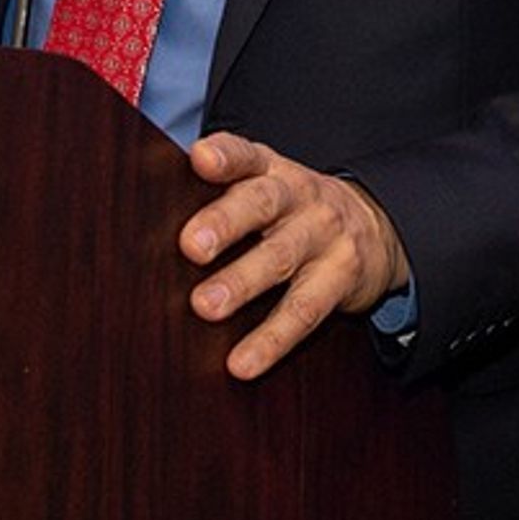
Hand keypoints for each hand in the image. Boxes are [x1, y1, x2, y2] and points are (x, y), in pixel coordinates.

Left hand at [179, 133, 409, 381]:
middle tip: (191, 245)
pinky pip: (304, 311)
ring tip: (206, 307)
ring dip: (242, 283)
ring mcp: (323, 237)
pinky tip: (242, 364)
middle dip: (226, 222)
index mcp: (271, 170)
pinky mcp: (340, 279)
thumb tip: (142, 220)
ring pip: (281, 258)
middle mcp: (299, 197)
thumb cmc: (294, 211)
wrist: (376, 229)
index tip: (200, 159)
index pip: (247, 155)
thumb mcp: (266, 187)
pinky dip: (271, 340)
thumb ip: (219, 193)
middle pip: (262, 203)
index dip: (225, 156)